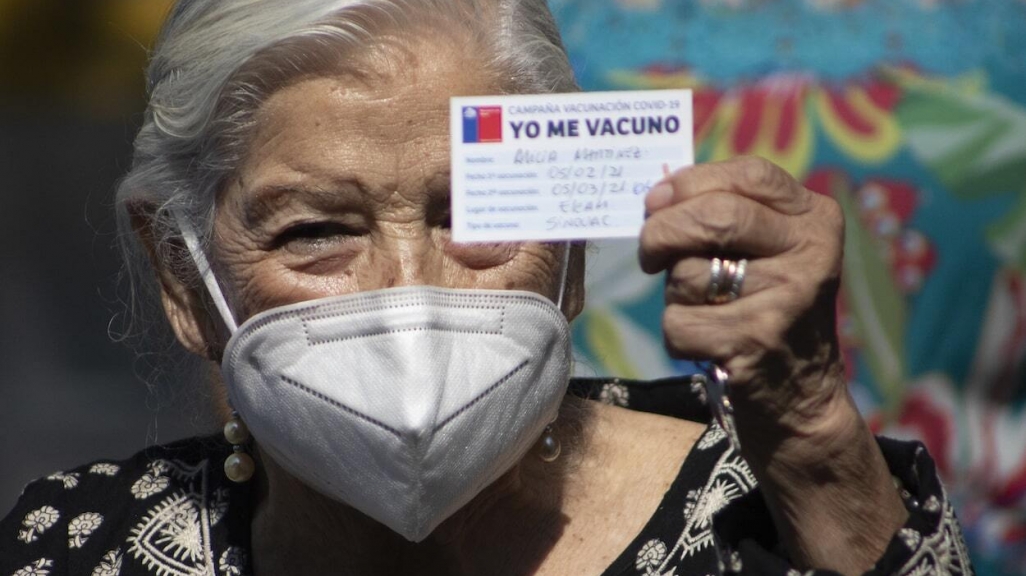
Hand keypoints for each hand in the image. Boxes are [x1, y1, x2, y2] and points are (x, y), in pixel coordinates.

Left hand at [640, 156, 847, 441]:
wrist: (801, 402)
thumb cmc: (764, 311)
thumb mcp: (769, 254)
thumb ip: (727, 217)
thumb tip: (655, 197)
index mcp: (816, 220)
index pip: (749, 175)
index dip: (691, 182)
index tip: (656, 200)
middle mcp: (811, 254)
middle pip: (714, 216)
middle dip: (661, 232)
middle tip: (648, 254)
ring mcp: (787, 298)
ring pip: (688, 273)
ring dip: (674, 295)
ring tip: (705, 312)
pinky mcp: (756, 342)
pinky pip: (678, 323)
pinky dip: (677, 336)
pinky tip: (707, 346)